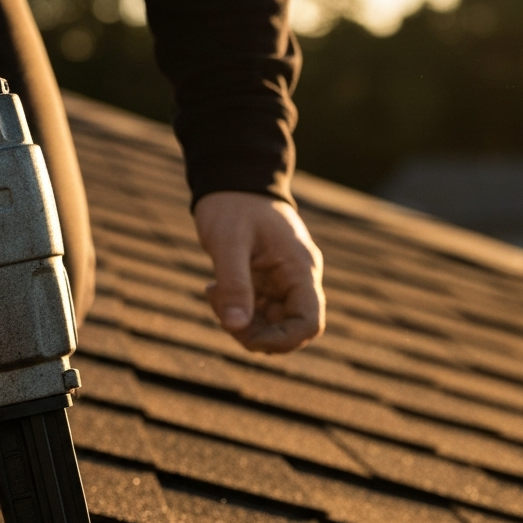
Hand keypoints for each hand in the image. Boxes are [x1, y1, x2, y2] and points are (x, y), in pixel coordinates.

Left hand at [193, 191, 324, 353]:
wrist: (232, 181)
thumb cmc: (232, 206)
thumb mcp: (228, 243)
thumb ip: (233, 285)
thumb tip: (235, 328)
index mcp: (300, 269)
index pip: (309, 323)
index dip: (282, 341)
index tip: (245, 335)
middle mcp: (298, 279)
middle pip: (289, 330)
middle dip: (253, 333)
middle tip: (222, 310)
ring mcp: (283, 283)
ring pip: (269, 325)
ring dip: (239, 321)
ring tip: (214, 292)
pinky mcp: (266, 284)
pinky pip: (255, 312)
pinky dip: (234, 310)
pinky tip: (214, 289)